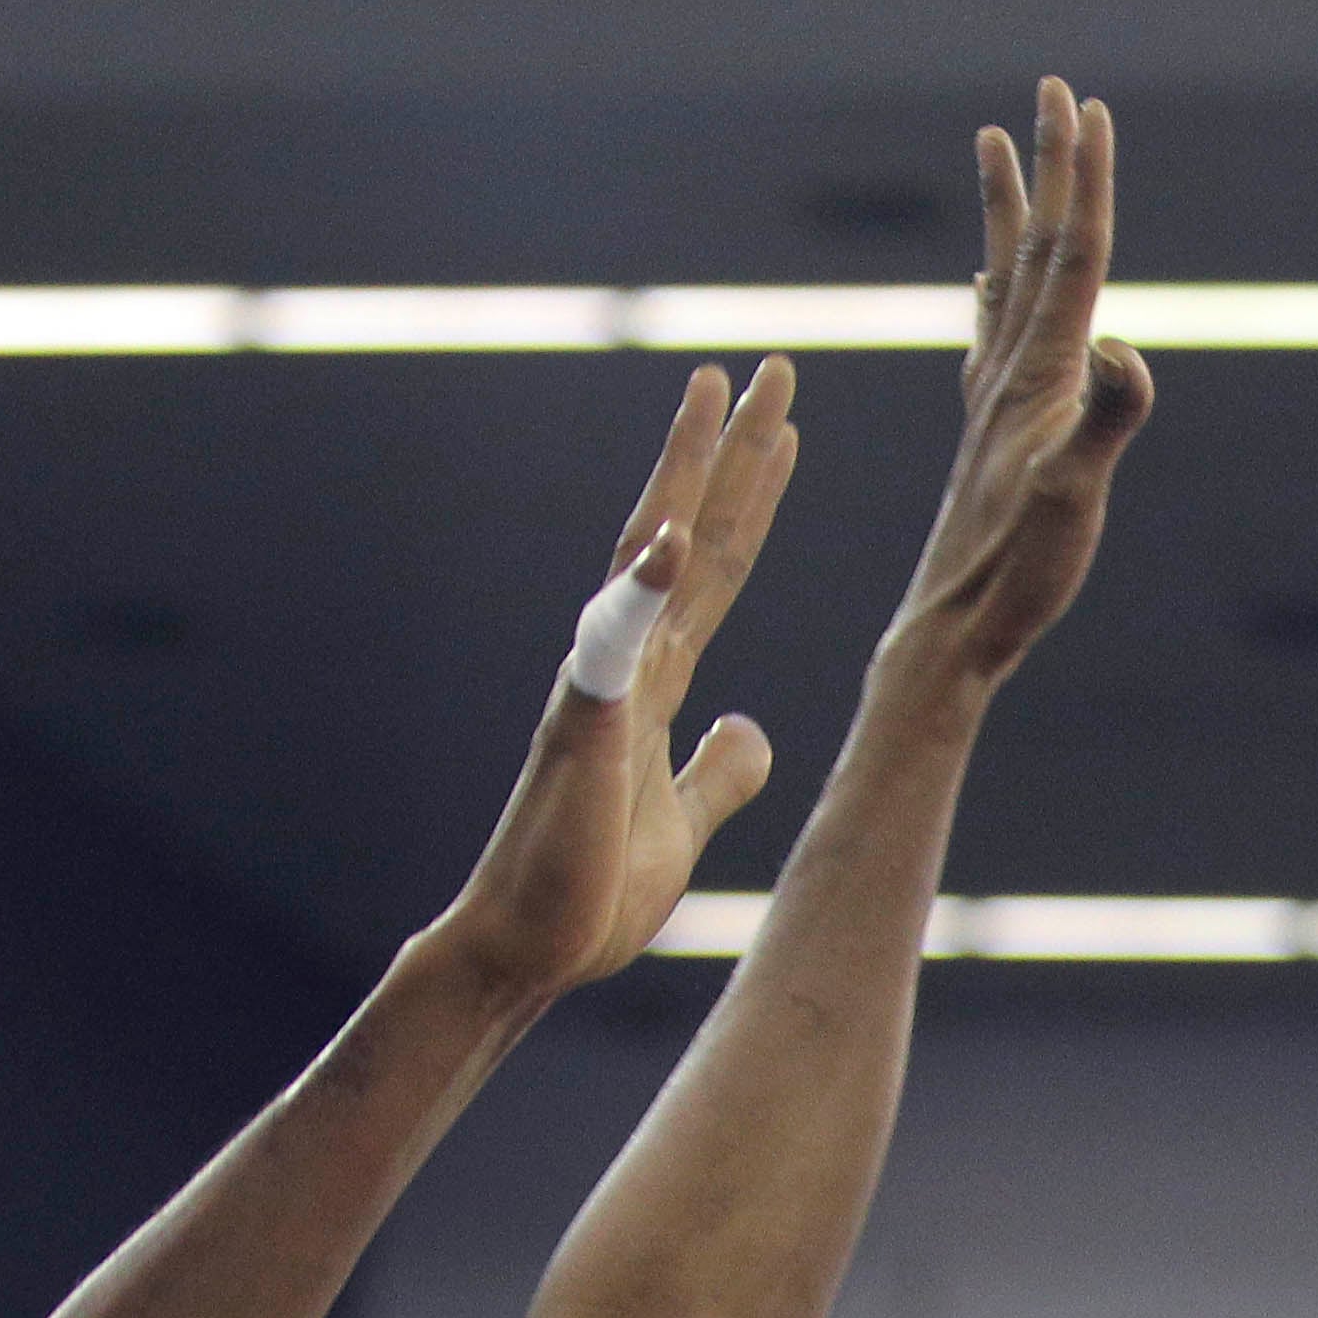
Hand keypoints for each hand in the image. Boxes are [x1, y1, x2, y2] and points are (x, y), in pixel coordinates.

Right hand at [428, 357, 801, 997]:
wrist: (532, 952)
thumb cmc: (592, 893)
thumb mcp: (684, 823)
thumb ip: (718, 771)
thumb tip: (750, 727)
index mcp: (653, 684)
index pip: (713, 572)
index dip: (749, 502)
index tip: (785, 431)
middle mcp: (624, 665)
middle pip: (688, 535)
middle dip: (731, 452)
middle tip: (770, 365)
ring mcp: (598, 686)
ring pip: (645, 557)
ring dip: (682, 474)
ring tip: (715, 393)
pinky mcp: (580, 726)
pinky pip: (609, 645)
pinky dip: (639, 588)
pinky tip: (671, 534)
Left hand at [888, 77, 1155, 686]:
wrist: (949, 631)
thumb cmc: (1018, 573)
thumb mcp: (1075, 496)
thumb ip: (1103, 419)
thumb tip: (1123, 347)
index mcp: (1037, 374)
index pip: (1072, 256)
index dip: (1083, 180)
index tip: (1085, 105)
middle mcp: (1009, 373)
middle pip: (1039, 248)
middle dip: (1051, 167)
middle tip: (1052, 90)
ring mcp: (993, 401)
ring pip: (1007, 280)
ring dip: (1010, 212)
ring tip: (995, 148)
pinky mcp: (986, 434)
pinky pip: (991, 337)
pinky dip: (994, 294)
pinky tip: (986, 287)